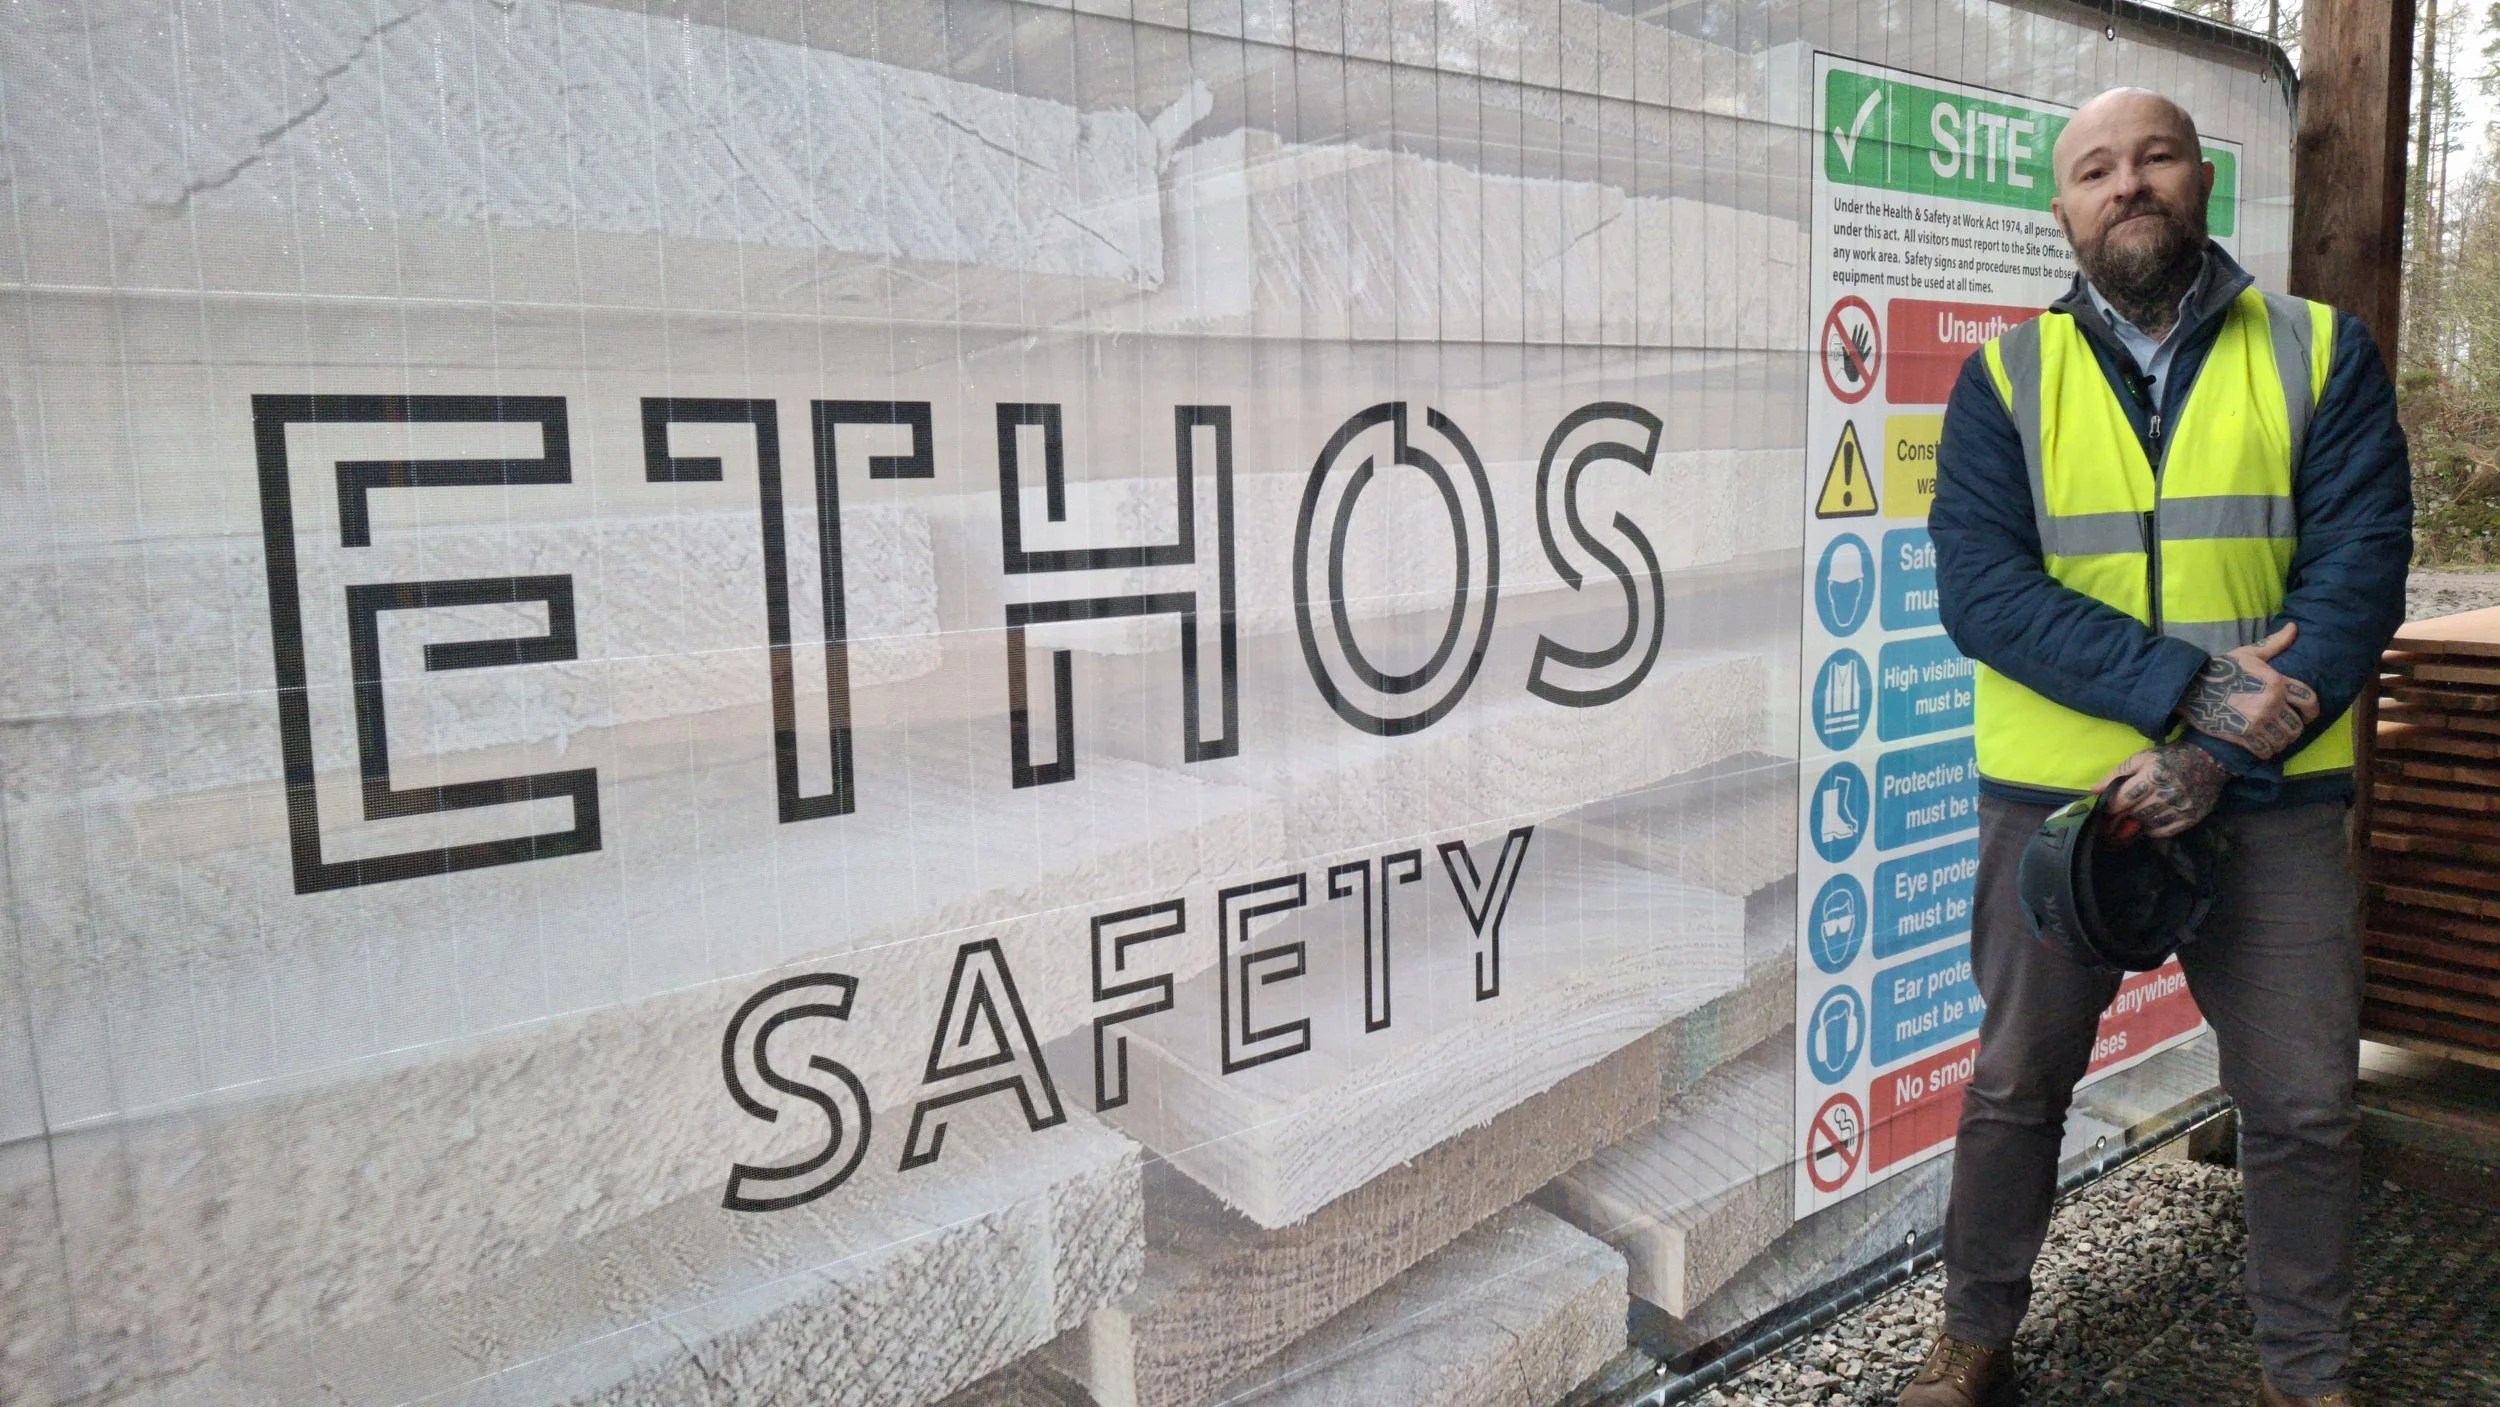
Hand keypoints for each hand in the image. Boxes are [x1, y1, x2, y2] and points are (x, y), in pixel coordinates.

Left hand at [2099, 742, 2227, 837]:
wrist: (2208, 761)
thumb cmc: (2169, 758)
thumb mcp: (2142, 758)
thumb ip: (2117, 773)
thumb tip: (2094, 790)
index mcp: (2153, 775)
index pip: (2124, 798)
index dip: (2111, 806)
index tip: (2104, 809)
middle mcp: (2168, 793)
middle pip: (2135, 813)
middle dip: (2123, 815)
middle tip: (2116, 816)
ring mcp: (2181, 807)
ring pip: (2148, 823)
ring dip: (2137, 822)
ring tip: (2134, 816)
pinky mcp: (2191, 818)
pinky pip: (2164, 831)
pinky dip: (2153, 829)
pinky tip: (2149, 821)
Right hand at [2175, 623, 2319, 760]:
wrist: (2192, 686)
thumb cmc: (2222, 668)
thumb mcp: (2250, 652)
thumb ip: (2275, 643)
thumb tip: (2294, 627)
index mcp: (2277, 682)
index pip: (2309, 700)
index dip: (2312, 711)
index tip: (2307, 716)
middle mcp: (2272, 703)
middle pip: (2297, 725)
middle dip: (2293, 729)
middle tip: (2285, 730)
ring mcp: (2258, 721)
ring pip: (2283, 740)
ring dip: (2281, 742)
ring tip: (2274, 739)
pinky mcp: (2244, 736)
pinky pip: (2266, 751)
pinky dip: (2267, 751)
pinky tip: (2262, 748)